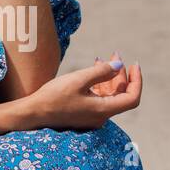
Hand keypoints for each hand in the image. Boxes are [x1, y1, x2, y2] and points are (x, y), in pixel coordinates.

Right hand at [23, 59, 141, 130]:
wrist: (33, 113)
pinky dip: (99, 84)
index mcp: (103, 110)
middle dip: (121, 73)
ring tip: (102, 58)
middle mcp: (101, 116)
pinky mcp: (83, 114)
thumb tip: (119, 64)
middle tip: (116, 53)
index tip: (133, 64)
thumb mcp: (79, 79)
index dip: (136, 80)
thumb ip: (102, 72)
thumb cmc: (54, 96)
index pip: (132, 97)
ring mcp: (92, 116)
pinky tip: (92, 70)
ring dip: (109, 77)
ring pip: (109, 95)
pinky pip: (98, 98)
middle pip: (121, 95)